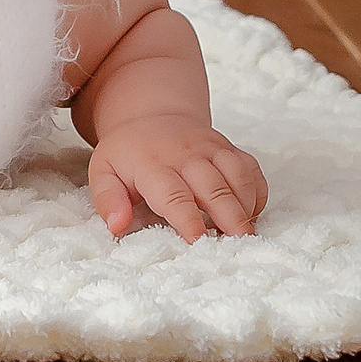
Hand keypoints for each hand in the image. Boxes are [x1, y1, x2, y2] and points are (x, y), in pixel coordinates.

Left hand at [88, 115, 266, 240]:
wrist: (151, 114)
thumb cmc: (127, 152)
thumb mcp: (103, 172)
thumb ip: (108, 199)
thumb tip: (117, 225)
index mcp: (153, 164)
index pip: (174, 196)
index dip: (189, 221)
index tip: (199, 244)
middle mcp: (187, 155)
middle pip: (215, 189)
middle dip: (230, 219)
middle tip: (239, 246)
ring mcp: (212, 149)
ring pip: (239, 177)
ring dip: (246, 208)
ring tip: (246, 235)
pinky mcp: (229, 148)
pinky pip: (252, 169)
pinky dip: (257, 193)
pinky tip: (251, 214)